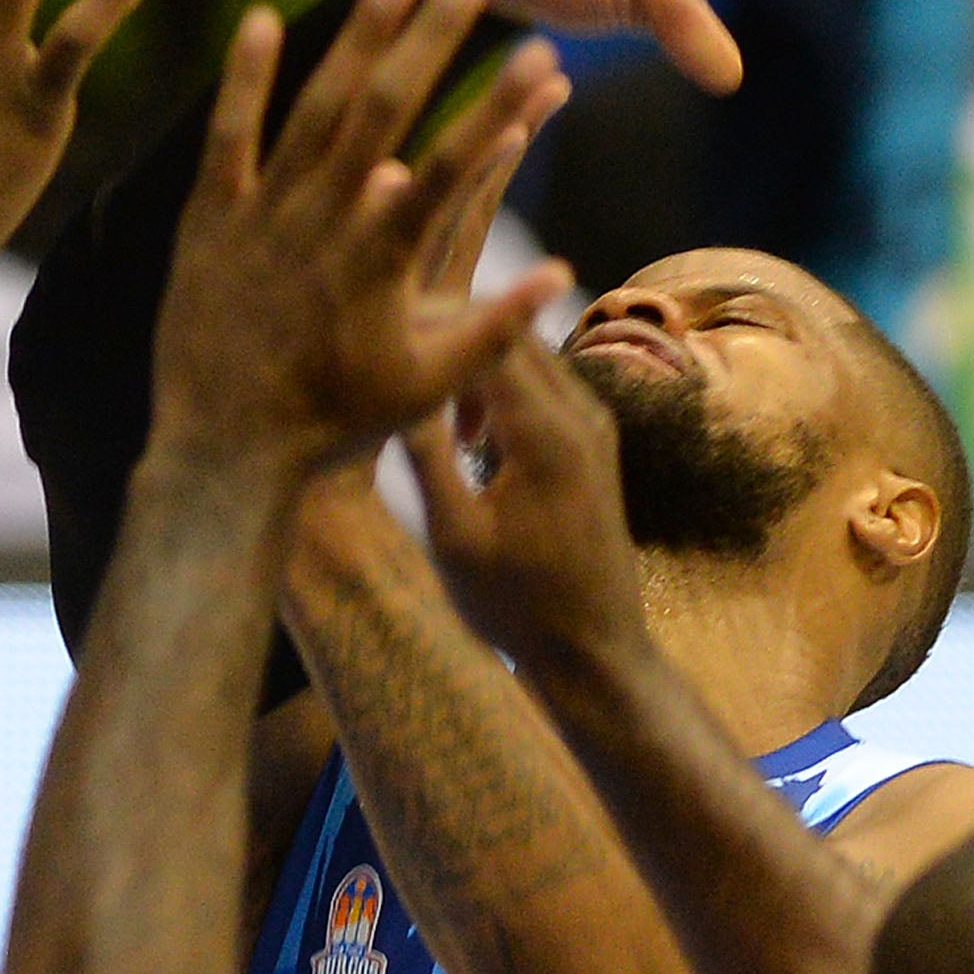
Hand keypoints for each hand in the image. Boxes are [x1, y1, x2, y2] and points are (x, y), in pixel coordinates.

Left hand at [154, 0, 570, 472]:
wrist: (222, 451)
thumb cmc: (333, 423)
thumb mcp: (424, 388)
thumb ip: (491, 326)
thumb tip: (559, 268)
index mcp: (382, 264)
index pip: (454, 169)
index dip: (501, 107)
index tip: (544, 53)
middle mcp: (323, 227)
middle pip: (386, 113)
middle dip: (433, 38)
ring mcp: (261, 217)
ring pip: (314, 111)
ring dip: (356, 38)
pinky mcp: (208, 220)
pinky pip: (226, 138)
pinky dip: (245, 80)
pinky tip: (262, 17)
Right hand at [404, 334, 649, 675]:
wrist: (594, 650)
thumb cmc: (517, 606)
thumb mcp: (455, 537)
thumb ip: (427, 454)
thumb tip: (396, 387)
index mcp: (547, 434)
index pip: (488, 338)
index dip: (431, 323)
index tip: (379, 331)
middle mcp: (581, 415)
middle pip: (511, 333)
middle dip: (451, 332)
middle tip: (392, 354)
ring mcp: (594, 425)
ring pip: (527, 355)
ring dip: (475, 364)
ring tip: (424, 404)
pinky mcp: (594, 441)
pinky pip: (542, 385)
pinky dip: (500, 388)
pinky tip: (469, 435)